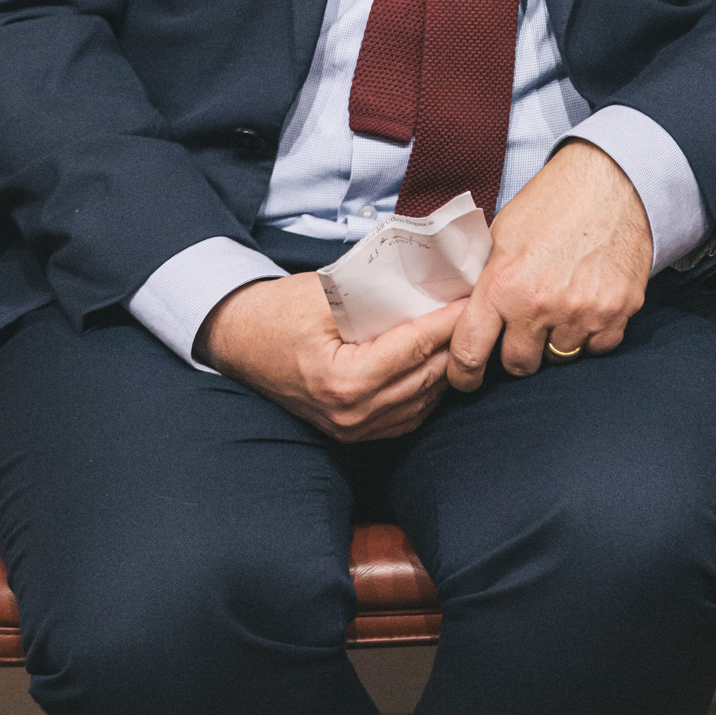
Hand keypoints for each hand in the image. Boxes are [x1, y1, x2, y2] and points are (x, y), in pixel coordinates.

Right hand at [195, 271, 464, 441]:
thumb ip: (377, 295)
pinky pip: (406, 417)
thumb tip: (427, 282)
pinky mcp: (352, 432)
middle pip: (425, 379)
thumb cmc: (277, 312)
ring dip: (445, 368)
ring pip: (421, 402)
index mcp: (343, 379)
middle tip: (476, 311)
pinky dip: (426, 390)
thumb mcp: (323, 294)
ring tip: (461, 333)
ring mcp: (352, 429)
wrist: (239, 341)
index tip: (472, 299)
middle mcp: (351, 413)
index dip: (448, 322)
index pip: (414, 349)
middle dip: (454, 343)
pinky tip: (436, 363)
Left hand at [447, 141, 651, 389]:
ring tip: (558, 306)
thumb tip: (467, 311)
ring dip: (554, 341)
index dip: (463, 373)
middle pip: (519, 365)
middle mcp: (541, 306)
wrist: (612, 182)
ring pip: (559, 358)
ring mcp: (583, 313)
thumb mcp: (503, 232)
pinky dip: (590, 335)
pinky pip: (597, 348)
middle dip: (515, 352)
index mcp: (504, 284)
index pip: (470, 351)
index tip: (465, 378)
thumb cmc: (553, 202)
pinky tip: (586, 304)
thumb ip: (487, 277)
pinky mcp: (618, 313)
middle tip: (521, 329)